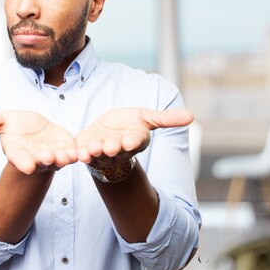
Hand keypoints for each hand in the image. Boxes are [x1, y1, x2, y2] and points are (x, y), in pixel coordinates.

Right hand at [0, 105, 77, 173]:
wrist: (36, 134)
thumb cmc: (16, 128)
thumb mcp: (3, 121)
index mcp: (17, 151)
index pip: (18, 158)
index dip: (22, 162)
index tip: (27, 167)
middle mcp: (35, 157)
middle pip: (40, 160)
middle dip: (44, 160)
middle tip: (48, 158)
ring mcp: (52, 156)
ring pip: (58, 159)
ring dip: (62, 158)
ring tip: (67, 156)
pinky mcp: (66, 150)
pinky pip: (73, 153)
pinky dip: (76, 153)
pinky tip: (79, 151)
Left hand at [76, 108, 193, 166]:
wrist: (107, 133)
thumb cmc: (129, 125)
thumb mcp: (146, 118)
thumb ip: (166, 118)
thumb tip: (192, 116)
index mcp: (135, 140)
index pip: (136, 141)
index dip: (133, 140)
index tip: (130, 139)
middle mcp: (118, 150)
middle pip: (116, 149)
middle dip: (112, 147)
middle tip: (109, 146)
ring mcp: (101, 153)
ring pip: (98, 154)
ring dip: (94, 152)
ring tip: (91, 148)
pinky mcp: (86, 150)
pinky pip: (83, 153)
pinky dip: (80, 153)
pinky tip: (77, 151)